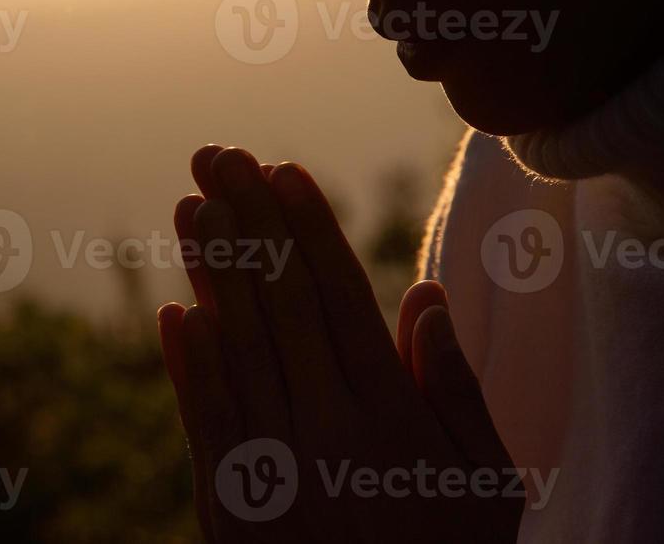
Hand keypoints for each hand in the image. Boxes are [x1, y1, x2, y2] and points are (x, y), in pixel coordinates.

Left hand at [158, 146, 522, 543]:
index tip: (282, 170)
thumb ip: (454, 391)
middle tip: (217, 156)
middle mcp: (323, 432)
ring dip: (208, 273)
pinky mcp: (232, 506)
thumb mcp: (485, 485)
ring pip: (234, 347)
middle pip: (278, 305)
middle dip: (245, 222)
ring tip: (188, 206)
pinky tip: (178, 312)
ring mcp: (271, 469)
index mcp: (388, 419)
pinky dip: (188, 364)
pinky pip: (205, 421)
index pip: (338, 297)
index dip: (306, 229)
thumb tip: (426, 298)